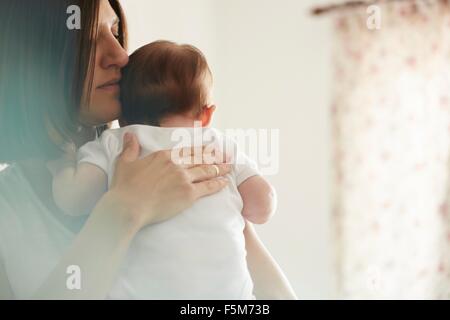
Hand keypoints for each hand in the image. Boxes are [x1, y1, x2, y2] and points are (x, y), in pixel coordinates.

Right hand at [108, 132, 230, 228]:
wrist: (128, 206)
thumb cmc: (124, 187)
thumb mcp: (125, 163)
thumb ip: (130, 148)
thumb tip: (129, 135)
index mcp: (164, 156)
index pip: (188, 150)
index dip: (201, 149)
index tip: (210, 148)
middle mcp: (177, 164)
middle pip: (201, 159)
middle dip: (215, 156)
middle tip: (225, 156)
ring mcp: (184, 179)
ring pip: (207, 171)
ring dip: (220, 168)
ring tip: (229, 167)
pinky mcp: (188, 194)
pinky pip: (208, 187)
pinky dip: (218, 184)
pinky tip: (225, 182)